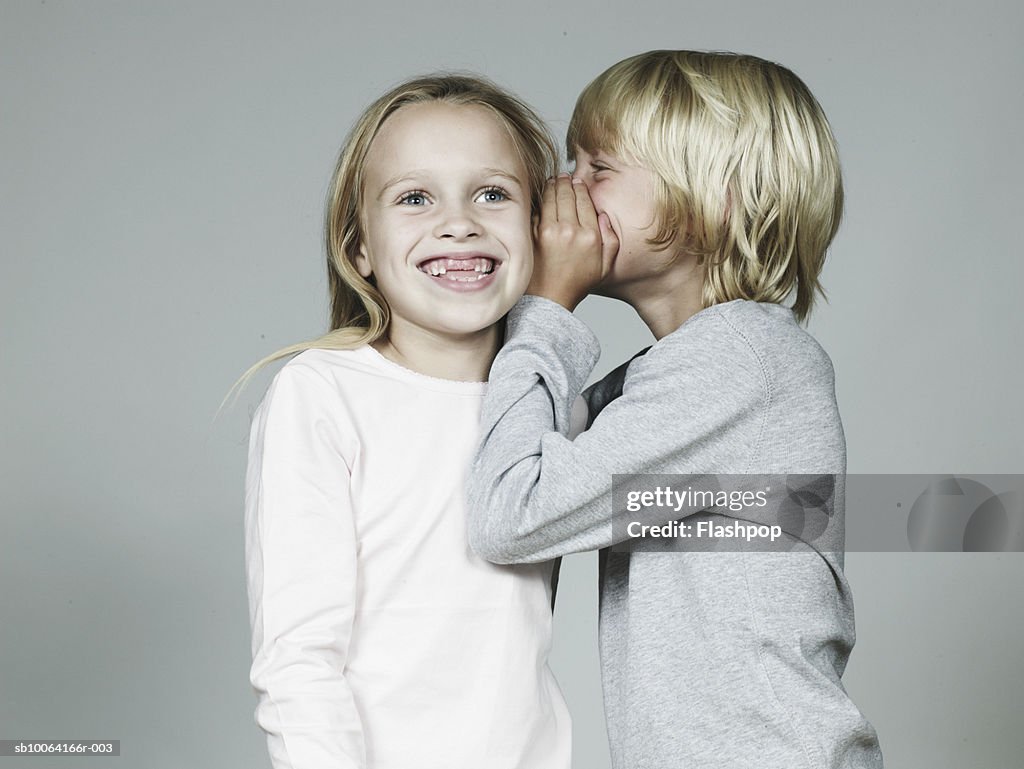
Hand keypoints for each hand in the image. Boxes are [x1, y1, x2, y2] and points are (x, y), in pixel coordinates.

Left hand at [528, 174, 617, 310]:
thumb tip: (604, 216)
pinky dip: (539, 200)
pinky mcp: (533, 234)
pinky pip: (536, 209)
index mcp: (590, 236)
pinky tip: (541, 196)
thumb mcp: (605, 267)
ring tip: (553, 181)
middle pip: (567, 195)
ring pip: (551, 197)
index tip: (578, 183)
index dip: (581, 188)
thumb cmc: (577, 284)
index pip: (585, 201)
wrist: (550, 299)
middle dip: (565, 182)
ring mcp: (549, 231)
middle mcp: (570, 230)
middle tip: (564, 177)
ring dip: (552, 186)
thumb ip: (611, 240)